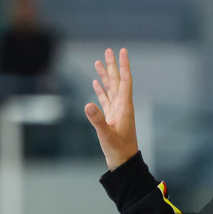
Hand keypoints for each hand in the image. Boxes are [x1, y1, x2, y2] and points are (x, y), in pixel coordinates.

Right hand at [84, 47, 139, 170]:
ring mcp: (116, 112)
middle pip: (117, 82)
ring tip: (99, 62)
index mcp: (124, 107)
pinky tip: (95, 82)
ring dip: (105, 76)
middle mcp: (122, 107)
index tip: (122, 52)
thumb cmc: (118, 150)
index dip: (123, 66)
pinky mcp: (110, 118)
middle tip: (108, 51)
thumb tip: (87, 105)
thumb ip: (97, 120)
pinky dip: (100, 90)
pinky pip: (105, 99)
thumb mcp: (107, 135)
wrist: (123, 163)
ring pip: (110, 89)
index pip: (125, 81)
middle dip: (112, 66)